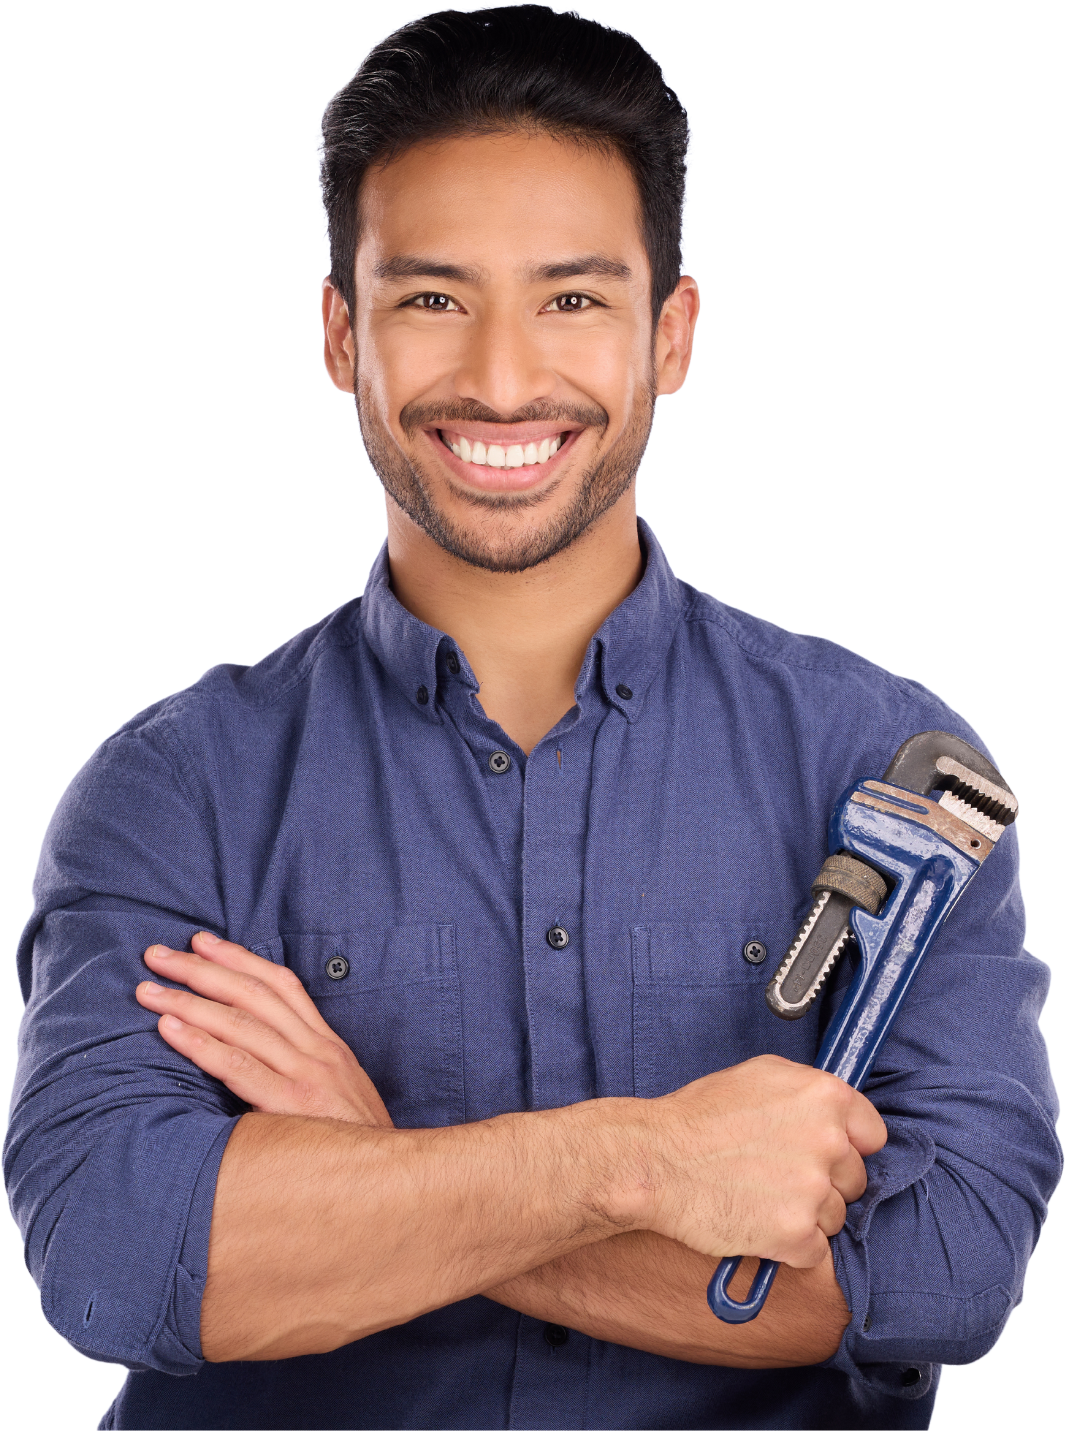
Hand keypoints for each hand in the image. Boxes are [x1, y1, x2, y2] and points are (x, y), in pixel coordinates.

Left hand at [136, 932, 392, 1127]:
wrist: (393, 1185)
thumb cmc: (355, 1147)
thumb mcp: (339, 1097)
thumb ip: (304, 1074)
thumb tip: (258, 1062)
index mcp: (328, 1046)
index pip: (281, 986)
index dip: (240, 959)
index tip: (202, 942)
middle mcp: (318, 1051)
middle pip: (254, 994)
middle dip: (202, 968)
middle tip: (157, 955)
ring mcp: (308, 1076)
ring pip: (241, 1023)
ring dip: (189, 1001)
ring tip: (149, 991)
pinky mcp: (293, 1106)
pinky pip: (238, 1066)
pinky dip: (200, 1043)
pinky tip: (169, 1030)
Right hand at [611, 1055, 885, 1269]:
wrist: (657, 1162)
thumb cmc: (698, 1117)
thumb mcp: (758, 1075)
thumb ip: (807, 1091)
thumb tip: (835, 1113)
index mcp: (825, 1097)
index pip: (872, 1134)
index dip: (847, 1146)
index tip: (825, 1153)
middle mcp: (828, 1142)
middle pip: (854, 1178)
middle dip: (823, 1181)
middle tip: (777, 1175)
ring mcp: (814, 1191)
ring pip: (835, 1216)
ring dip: (804, 1214)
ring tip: (759, 1197)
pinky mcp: (798, 1236)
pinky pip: (814, 1250)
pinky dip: (789, 1245)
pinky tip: (757, 1221)